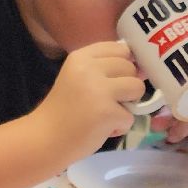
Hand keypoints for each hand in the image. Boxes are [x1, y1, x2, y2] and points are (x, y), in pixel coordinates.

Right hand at [32, 40, 147, 155]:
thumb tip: (143, 69)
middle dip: (126, 86)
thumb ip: (105, 69)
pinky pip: (131, 116)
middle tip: (106, 101)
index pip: (120, 48)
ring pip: (137, 87)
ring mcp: (99, 90)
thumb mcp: (78, 78)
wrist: (44, 139)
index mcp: (81, 56)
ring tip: (107, 112)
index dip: (124, 64)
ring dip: (128, 104)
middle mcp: (89, 68)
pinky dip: (120, 126)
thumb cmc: (64, 110)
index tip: (114, 79)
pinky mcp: (107, 112)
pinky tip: (101, 129)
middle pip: (130, 67)